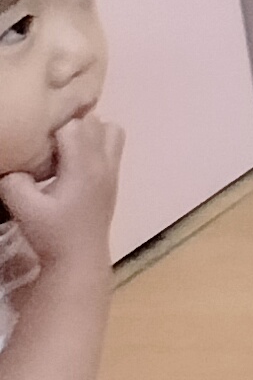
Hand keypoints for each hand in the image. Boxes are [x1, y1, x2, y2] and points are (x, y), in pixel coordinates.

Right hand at [0, 118, 123, 274]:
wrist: (80, 258)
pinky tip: (70, 160)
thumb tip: (12, 162)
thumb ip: (13, 182)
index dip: (51, 126)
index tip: (35, 138)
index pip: (74, 125)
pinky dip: (95, 143)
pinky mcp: (113, 179)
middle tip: (45, 140)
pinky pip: (112, 145)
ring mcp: (112, 170)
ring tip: (61, 146)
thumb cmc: (53, 234)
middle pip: (95, 122)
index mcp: (85, 167)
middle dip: (69, 123)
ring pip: (110, 130)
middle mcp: (104, 163)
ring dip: (88, 131)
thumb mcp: (24, 209)